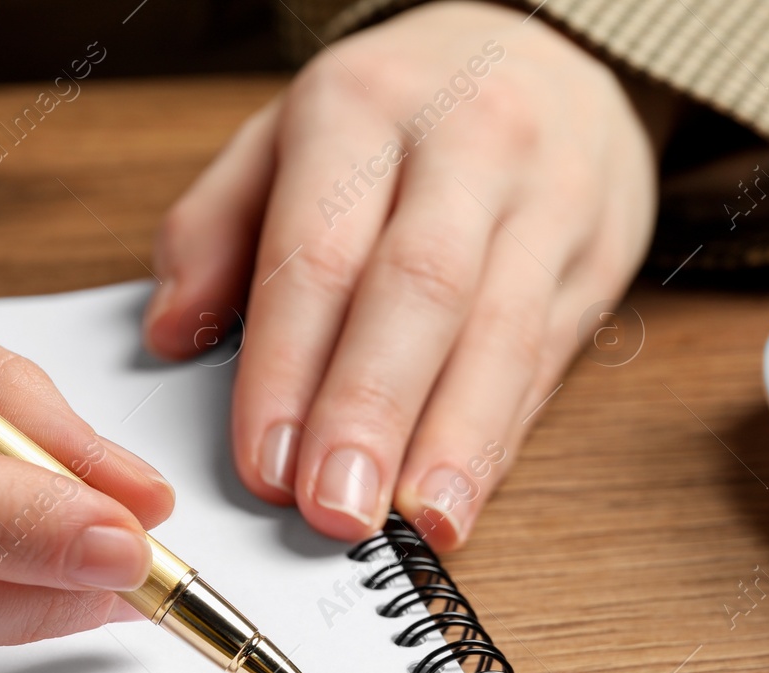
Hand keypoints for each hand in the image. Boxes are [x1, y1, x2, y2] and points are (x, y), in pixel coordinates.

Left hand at [144, 0, 660, 548]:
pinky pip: (547, 356)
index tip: (265, 463)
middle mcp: (466, 142)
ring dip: (455, 441)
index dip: (288, 367)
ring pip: (503, 332)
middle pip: (419, 289)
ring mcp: (547, 197)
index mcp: (364, 105)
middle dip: (372, 411)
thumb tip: (169, 332)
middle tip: (334, 511)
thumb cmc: (404, 108)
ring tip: (417, 523)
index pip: (319, 250)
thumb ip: (216, 226)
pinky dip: (502, 436)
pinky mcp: (599, 255)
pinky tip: (464, 494)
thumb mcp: (288, 130)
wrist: (555, 53)